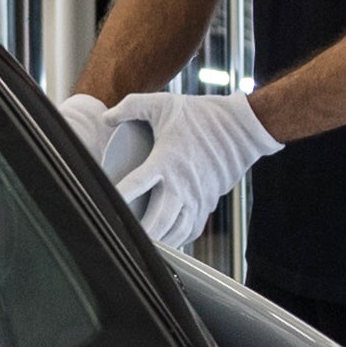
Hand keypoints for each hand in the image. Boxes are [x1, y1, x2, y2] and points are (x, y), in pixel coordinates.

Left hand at [66, 86, 272, 249]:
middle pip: (157, 221)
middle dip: (139, 233)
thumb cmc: (202, 114)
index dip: (118, 197)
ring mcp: (197, 197)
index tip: (102, 204)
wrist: (242, 126)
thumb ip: (130, 106)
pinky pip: (191, 229)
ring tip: (140, 243)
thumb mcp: (163, 103)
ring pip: (175, 231)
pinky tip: (165, 239)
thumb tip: (105, 117)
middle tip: (121, 236)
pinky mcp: (208, 202)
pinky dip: (177, 238)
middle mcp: (181, 184)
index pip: (136, 185)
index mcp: (166, 161)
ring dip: (158, 240)